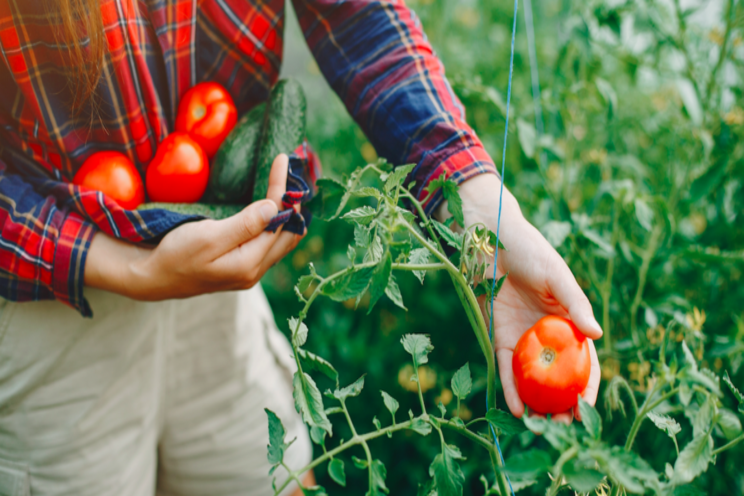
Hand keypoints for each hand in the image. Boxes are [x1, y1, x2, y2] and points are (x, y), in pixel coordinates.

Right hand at [85, 154, 303, 299]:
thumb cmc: (175, 255)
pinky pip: (271, 245)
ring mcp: (250, 271)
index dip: (283, 190)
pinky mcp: (242, 267)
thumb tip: (275, 207)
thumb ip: (244, 225)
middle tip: (294, 173)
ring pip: (283, 241)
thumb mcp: (207, 237)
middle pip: (289, 234)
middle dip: (294, 203)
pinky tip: (276, 210)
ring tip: (290, 187)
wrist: (152, 278)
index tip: (282, 160)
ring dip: (290, 215)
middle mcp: (255, 271)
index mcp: (249, 263)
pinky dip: (278, 225)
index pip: (279, 221)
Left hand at [437, 174, 601, 422]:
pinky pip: (505, 368)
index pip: (583, 362)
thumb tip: (597, 334)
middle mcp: (547, 335)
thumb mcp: (557, 276)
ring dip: (536, 404)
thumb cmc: (531, 252)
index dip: (588, 388)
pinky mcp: (498, 337)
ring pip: (532, 379)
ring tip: (540, 429)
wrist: (490, 240)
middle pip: (558, 377)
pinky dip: (510, 388)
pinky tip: (516, 409)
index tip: (588, 412)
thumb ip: (576, 304)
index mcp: (569, 322)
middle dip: (562, 405)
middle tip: (563, 429)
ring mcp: (523, 338)